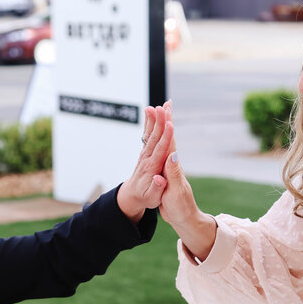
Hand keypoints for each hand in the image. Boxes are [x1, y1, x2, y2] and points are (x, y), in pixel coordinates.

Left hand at [116, 104, 173, 222]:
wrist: (132, 195)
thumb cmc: (145, 197)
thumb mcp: (152, 198)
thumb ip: (157, 188)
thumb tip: (159, 179)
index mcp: (152, 167)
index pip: (160, 150)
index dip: (166, 137)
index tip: (170, 125)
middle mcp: (147, 157)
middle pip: (155, 137)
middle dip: (160, 122)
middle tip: (163, 108)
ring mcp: (145, 153)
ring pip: (150, 133)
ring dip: (154, 119)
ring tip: (157, 105)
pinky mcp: (146, 151)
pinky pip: (148, 134)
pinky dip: (150, 122)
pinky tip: (152, 111)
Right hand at [157, 110, 217, 261]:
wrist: (184, 218)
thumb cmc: (180, 208)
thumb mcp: (176, 192)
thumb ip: (174, 174)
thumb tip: (173, 155)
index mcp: (174, 167)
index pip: (170, 141)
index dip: (167, 125)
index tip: (164, 109)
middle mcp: (174, 164)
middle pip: (169, 137)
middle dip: (167, 120)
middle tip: (165, 102)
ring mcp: (171, 167)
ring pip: (166, 142)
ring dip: (163, 127)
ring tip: (161, 112)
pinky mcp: (166, 172)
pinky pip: (161, 151)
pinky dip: (159, 140)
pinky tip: (158, 136)